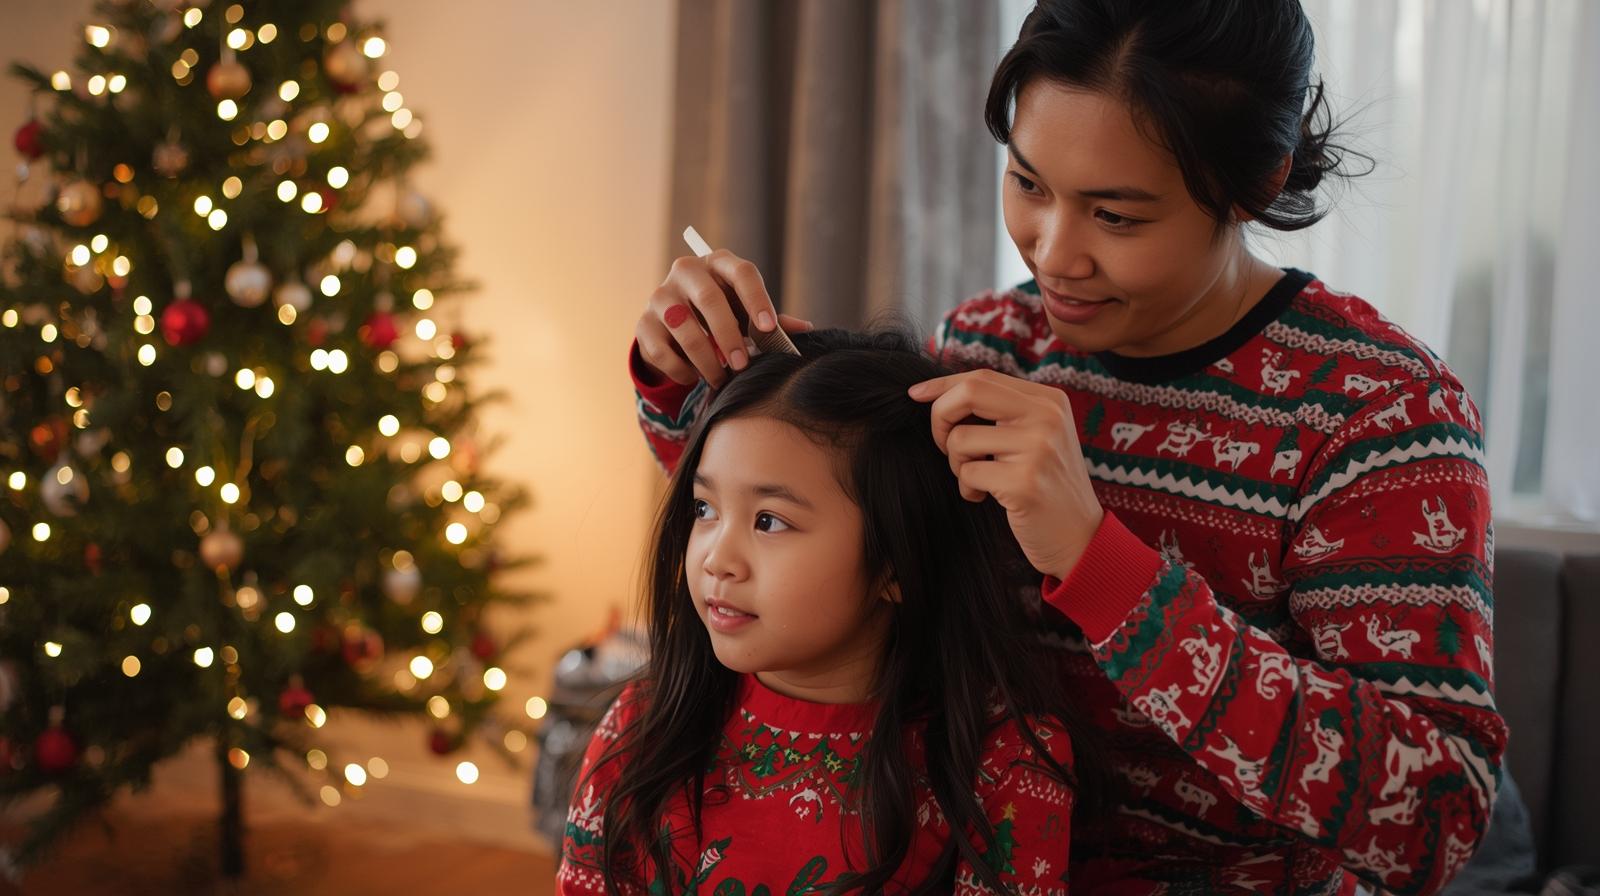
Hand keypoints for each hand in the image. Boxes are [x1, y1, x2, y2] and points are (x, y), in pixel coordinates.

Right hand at [635, 250, 813, 388]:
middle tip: (742, 365)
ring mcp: (660, 296)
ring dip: (706, 359)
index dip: (756, 299)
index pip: (741, 272)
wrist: (674, 322)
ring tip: (720, 378)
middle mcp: (687, 271)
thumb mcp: (746, 313)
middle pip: (709, 299)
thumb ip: (771, 322)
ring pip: (684, 328)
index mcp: (719, 263)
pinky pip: (662, 351)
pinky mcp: (643, 323)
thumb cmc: (722, 313)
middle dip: (729, 336)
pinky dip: (682, 370)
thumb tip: (805, 329)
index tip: (767, 328)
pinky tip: (694, 376)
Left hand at [908, 369, 1103, 579]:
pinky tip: (984, 497)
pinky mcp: (1025, 482)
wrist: (1079, 536)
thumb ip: (1001, 412)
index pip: (983, 377)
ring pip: (961, 438)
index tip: (916, 395)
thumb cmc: (1045, 484)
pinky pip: (968, 473)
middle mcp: (1048, 417)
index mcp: (1049, 400)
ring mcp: (1039, 448)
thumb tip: (939, 393)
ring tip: (976, 479)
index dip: (943, 385)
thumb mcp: (1035, 436)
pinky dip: (966, 487)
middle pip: (970, 392)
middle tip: (943, 444)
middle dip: (940, 417)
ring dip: (956, 463)